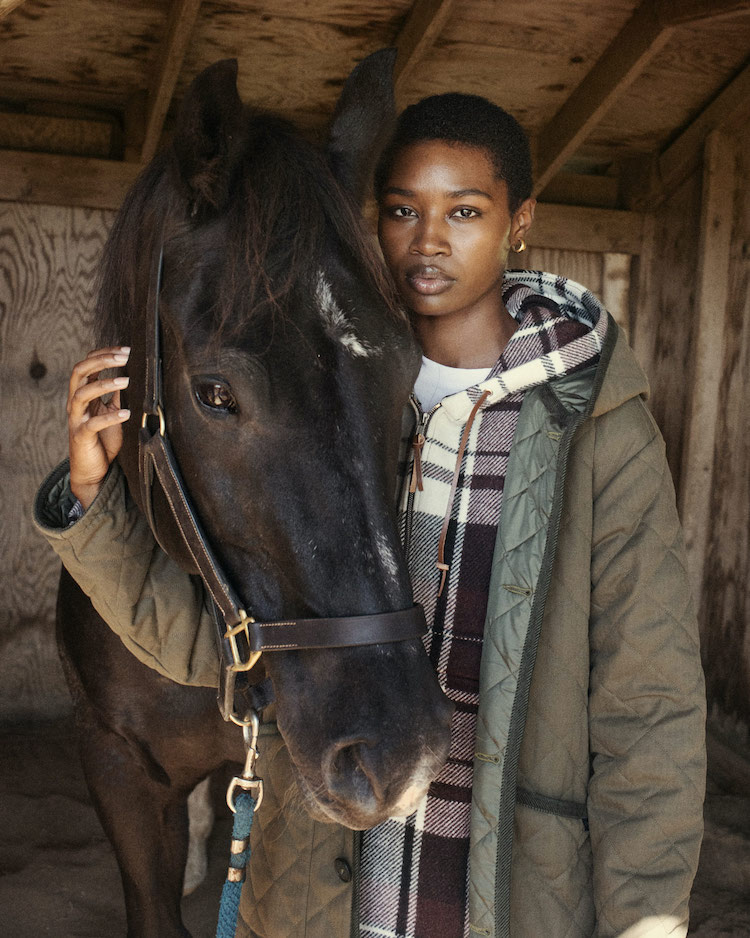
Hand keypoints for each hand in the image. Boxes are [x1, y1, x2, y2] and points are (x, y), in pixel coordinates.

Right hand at [67, 347, 130, 508]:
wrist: (93, 470)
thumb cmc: (102, 440)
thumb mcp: (112, 412)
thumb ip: (116, 396)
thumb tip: (128, 375)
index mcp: (83, 394)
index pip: (88, 365)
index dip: (104, 353)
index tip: (126, 349)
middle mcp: (76, 403)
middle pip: (80, 372)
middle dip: (101, 361)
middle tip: (124, 357)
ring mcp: (77, 419)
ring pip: (82, 394)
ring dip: (105, 384)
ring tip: (126, 381)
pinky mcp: (81, 437)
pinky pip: (92, 424)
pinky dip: (110, 417)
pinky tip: (126, 414)